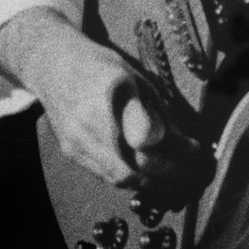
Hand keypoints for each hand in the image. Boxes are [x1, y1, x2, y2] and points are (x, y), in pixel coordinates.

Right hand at [0, 9, 189, 188]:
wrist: (51, 66)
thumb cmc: (98, 66)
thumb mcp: (132, 78)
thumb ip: (153, 111)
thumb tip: (177, 142)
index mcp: (107, 107)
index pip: (145, 150)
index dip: (174, 156)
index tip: (196, 152)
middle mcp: (88, 132)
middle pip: (132, 173)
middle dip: (167, 178)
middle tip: (192, 173)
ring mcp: (77, 147)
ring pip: (119, 180)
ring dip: (151, 183)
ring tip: (176, 177)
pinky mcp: (72, 154)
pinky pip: (105, 176)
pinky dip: (131, 179)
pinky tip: (148, 173)